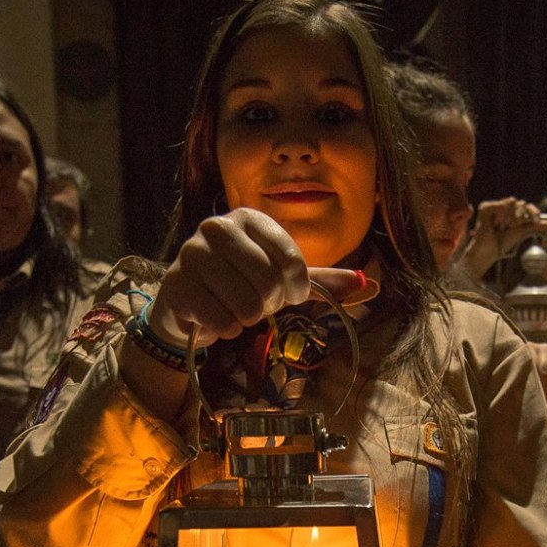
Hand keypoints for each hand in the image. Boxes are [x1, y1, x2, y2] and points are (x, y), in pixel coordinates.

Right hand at [148, 208, 318, 349]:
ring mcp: (193, 253)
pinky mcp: (177, 285)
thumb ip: (323, 281)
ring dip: (248, 319)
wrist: (187, 302)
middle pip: (269, 282)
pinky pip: (222, 321)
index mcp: (249, 218)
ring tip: (235, 309)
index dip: (297, 289)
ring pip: (246, 304)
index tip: (288, 294)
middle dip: (270, 305)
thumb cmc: (240, 284)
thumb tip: (369, 285)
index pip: (292, 260)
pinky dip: (226, 329)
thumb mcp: (282, 278)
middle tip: (258, 304)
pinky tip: (215, 318)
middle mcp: (217, 227)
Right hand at [460, 197, 543, 275]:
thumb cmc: (502, 243)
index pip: (526, 206)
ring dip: (511, 216)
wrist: (489, 251)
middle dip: (521, 215)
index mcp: (512, 213)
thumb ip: (535, 226)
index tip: (535, 221)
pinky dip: (503, 213)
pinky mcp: (486, 207)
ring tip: (503, 226)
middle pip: (521, 203)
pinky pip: (503, 203)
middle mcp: (504, 208)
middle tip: (514, 226)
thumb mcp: (521, 232)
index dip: (532, 212)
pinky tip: (497, 223)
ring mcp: (495, 207)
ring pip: (512, 201)